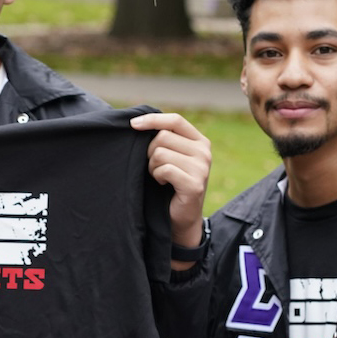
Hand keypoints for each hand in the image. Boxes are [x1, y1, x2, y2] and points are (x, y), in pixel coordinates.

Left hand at [131, 111, 210, 266]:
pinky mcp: (194, 184)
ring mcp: (202, 168)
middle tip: (155, 168)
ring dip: (152, 167)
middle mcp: (204, 151)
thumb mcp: (171, 156)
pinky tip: (163, 185)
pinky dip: (157, 177)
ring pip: (160, 153)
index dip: (152, 120)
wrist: (181, 218)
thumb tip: (136, 122)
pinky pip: (164, 169)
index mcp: (200, 141)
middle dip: (149, 152)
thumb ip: (164, 139)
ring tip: (160, 177)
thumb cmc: (170, 184)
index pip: (175, 120)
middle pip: (163, 136)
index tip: (132, 124)